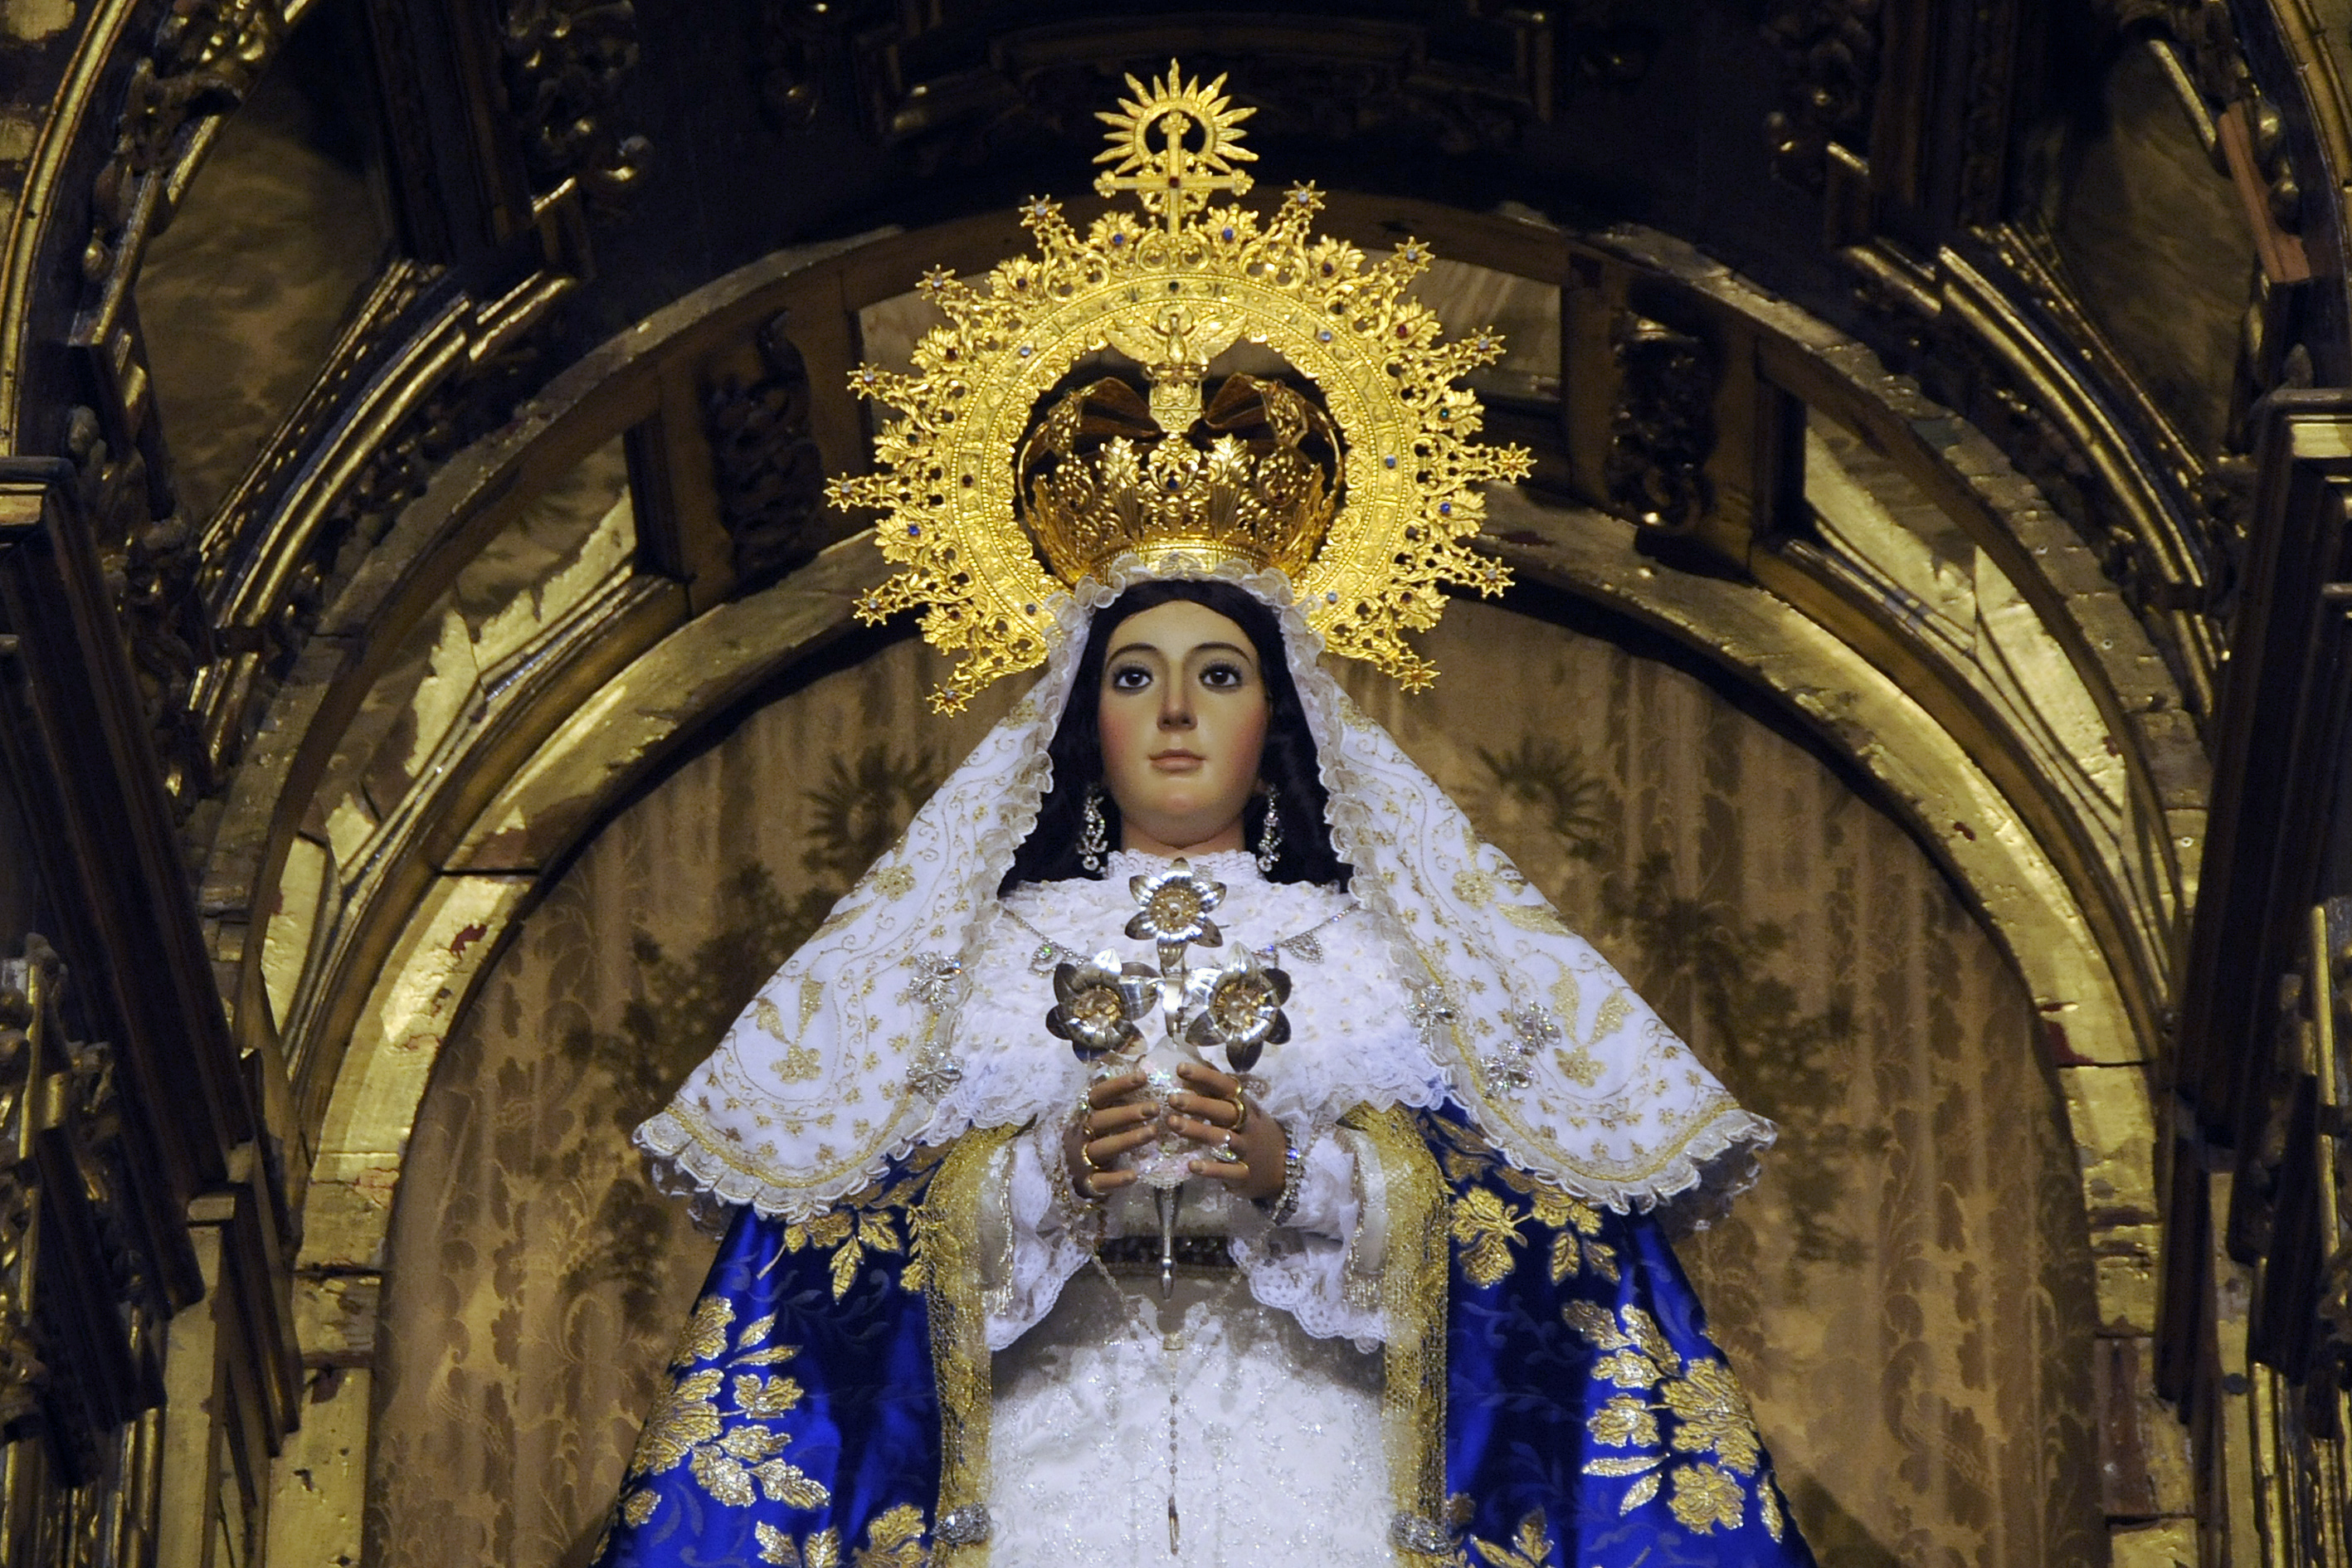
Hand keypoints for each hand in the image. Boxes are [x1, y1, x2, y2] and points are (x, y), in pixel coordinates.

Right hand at [1065, 1071, 1156, 1197]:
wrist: (1062, 1174)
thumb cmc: (1089, 1137)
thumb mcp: (1096, 1113)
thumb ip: (1112, 1095)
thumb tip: (1136, 1063)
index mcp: (1084, 1113)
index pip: (1099, 1094)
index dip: (1120, 1085)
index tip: (1144, 1077)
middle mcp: (1081, 1132)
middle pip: (1102, 1120)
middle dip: (1128, 1113)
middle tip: (1155, 1108)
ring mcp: (1082, 1158)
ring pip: (1104, 1147)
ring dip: (1127, 1140)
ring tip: (1153, 1132)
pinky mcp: (1086, 1182)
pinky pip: (1100, 1181)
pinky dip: (1115, 1179)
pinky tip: (1134, 1175)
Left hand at [1166, 1061, 1284, 1201]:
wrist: (1283, 1165)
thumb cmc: (1253, 1129)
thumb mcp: (1242, 1106)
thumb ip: (1218, 1088)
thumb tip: (1194, 1060)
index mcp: (1245, 1104)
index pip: (1226, 1086)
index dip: (1205, 1076)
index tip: (1180, 1068)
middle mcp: (1247, 1124)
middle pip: (1224, 1111)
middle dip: (1198, 1104)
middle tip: (1172, 1098)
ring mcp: (1246, 1149)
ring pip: (1223, 1139)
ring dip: (1198, 1131)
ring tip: (1172, 1123)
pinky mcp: (1244, 1174)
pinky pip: (1228, 1171)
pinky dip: (1211, 1169)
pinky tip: (1191, 1165)